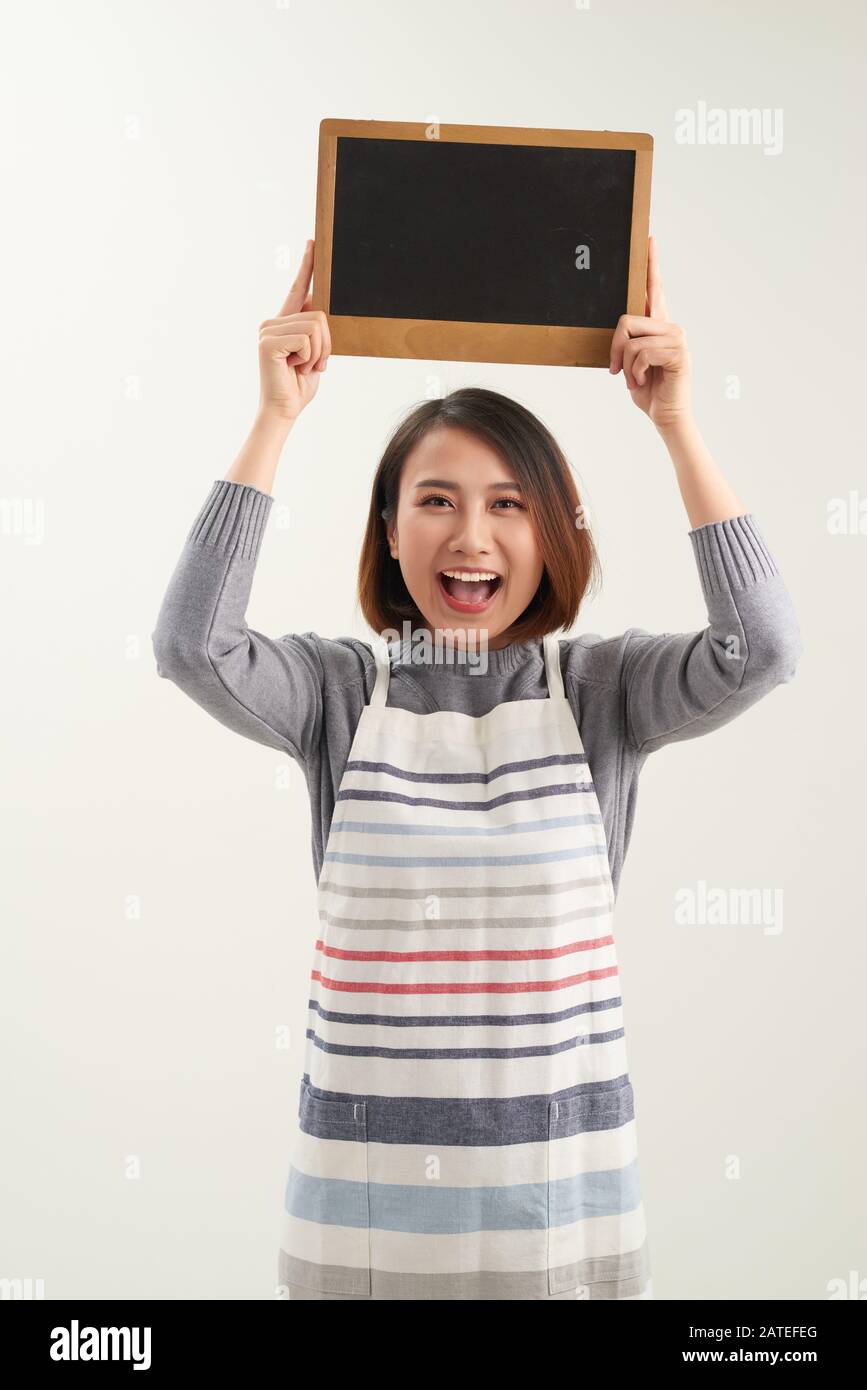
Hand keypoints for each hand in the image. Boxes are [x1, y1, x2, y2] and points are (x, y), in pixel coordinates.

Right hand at [257, 239, 331, 422]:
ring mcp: (268, 330)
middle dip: (325, 344)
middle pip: (319, 313)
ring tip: (302, 368)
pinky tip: (294, 368)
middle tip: (311, 364)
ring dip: (318, 353)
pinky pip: (306, 339)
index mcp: (284, 322)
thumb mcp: (314, 354)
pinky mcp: (268, 341)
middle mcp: (272, 321)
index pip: (298, 289)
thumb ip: (316, 331)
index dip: (307, 266)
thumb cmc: (299, 385)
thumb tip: (319, 308)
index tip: (313, 242)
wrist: (284, 410)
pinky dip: (309, 358)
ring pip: (315, 326)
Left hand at [608, 235, 691, 429]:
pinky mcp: (678, 353)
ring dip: (625, 365)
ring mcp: (677, 338)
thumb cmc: (649, 390)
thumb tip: (620, 327)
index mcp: (658, 326)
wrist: (666, 417)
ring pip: (631, 338)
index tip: (649, 238)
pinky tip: (644, 381)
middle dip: (614, 348)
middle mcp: (670, 327)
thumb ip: (627, 342)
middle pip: (626, 319)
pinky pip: (641, 353)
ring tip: (635, 379)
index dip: (651, 263)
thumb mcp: (631, 363)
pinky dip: (634, 372)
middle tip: (616, 369)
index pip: (654, 289)